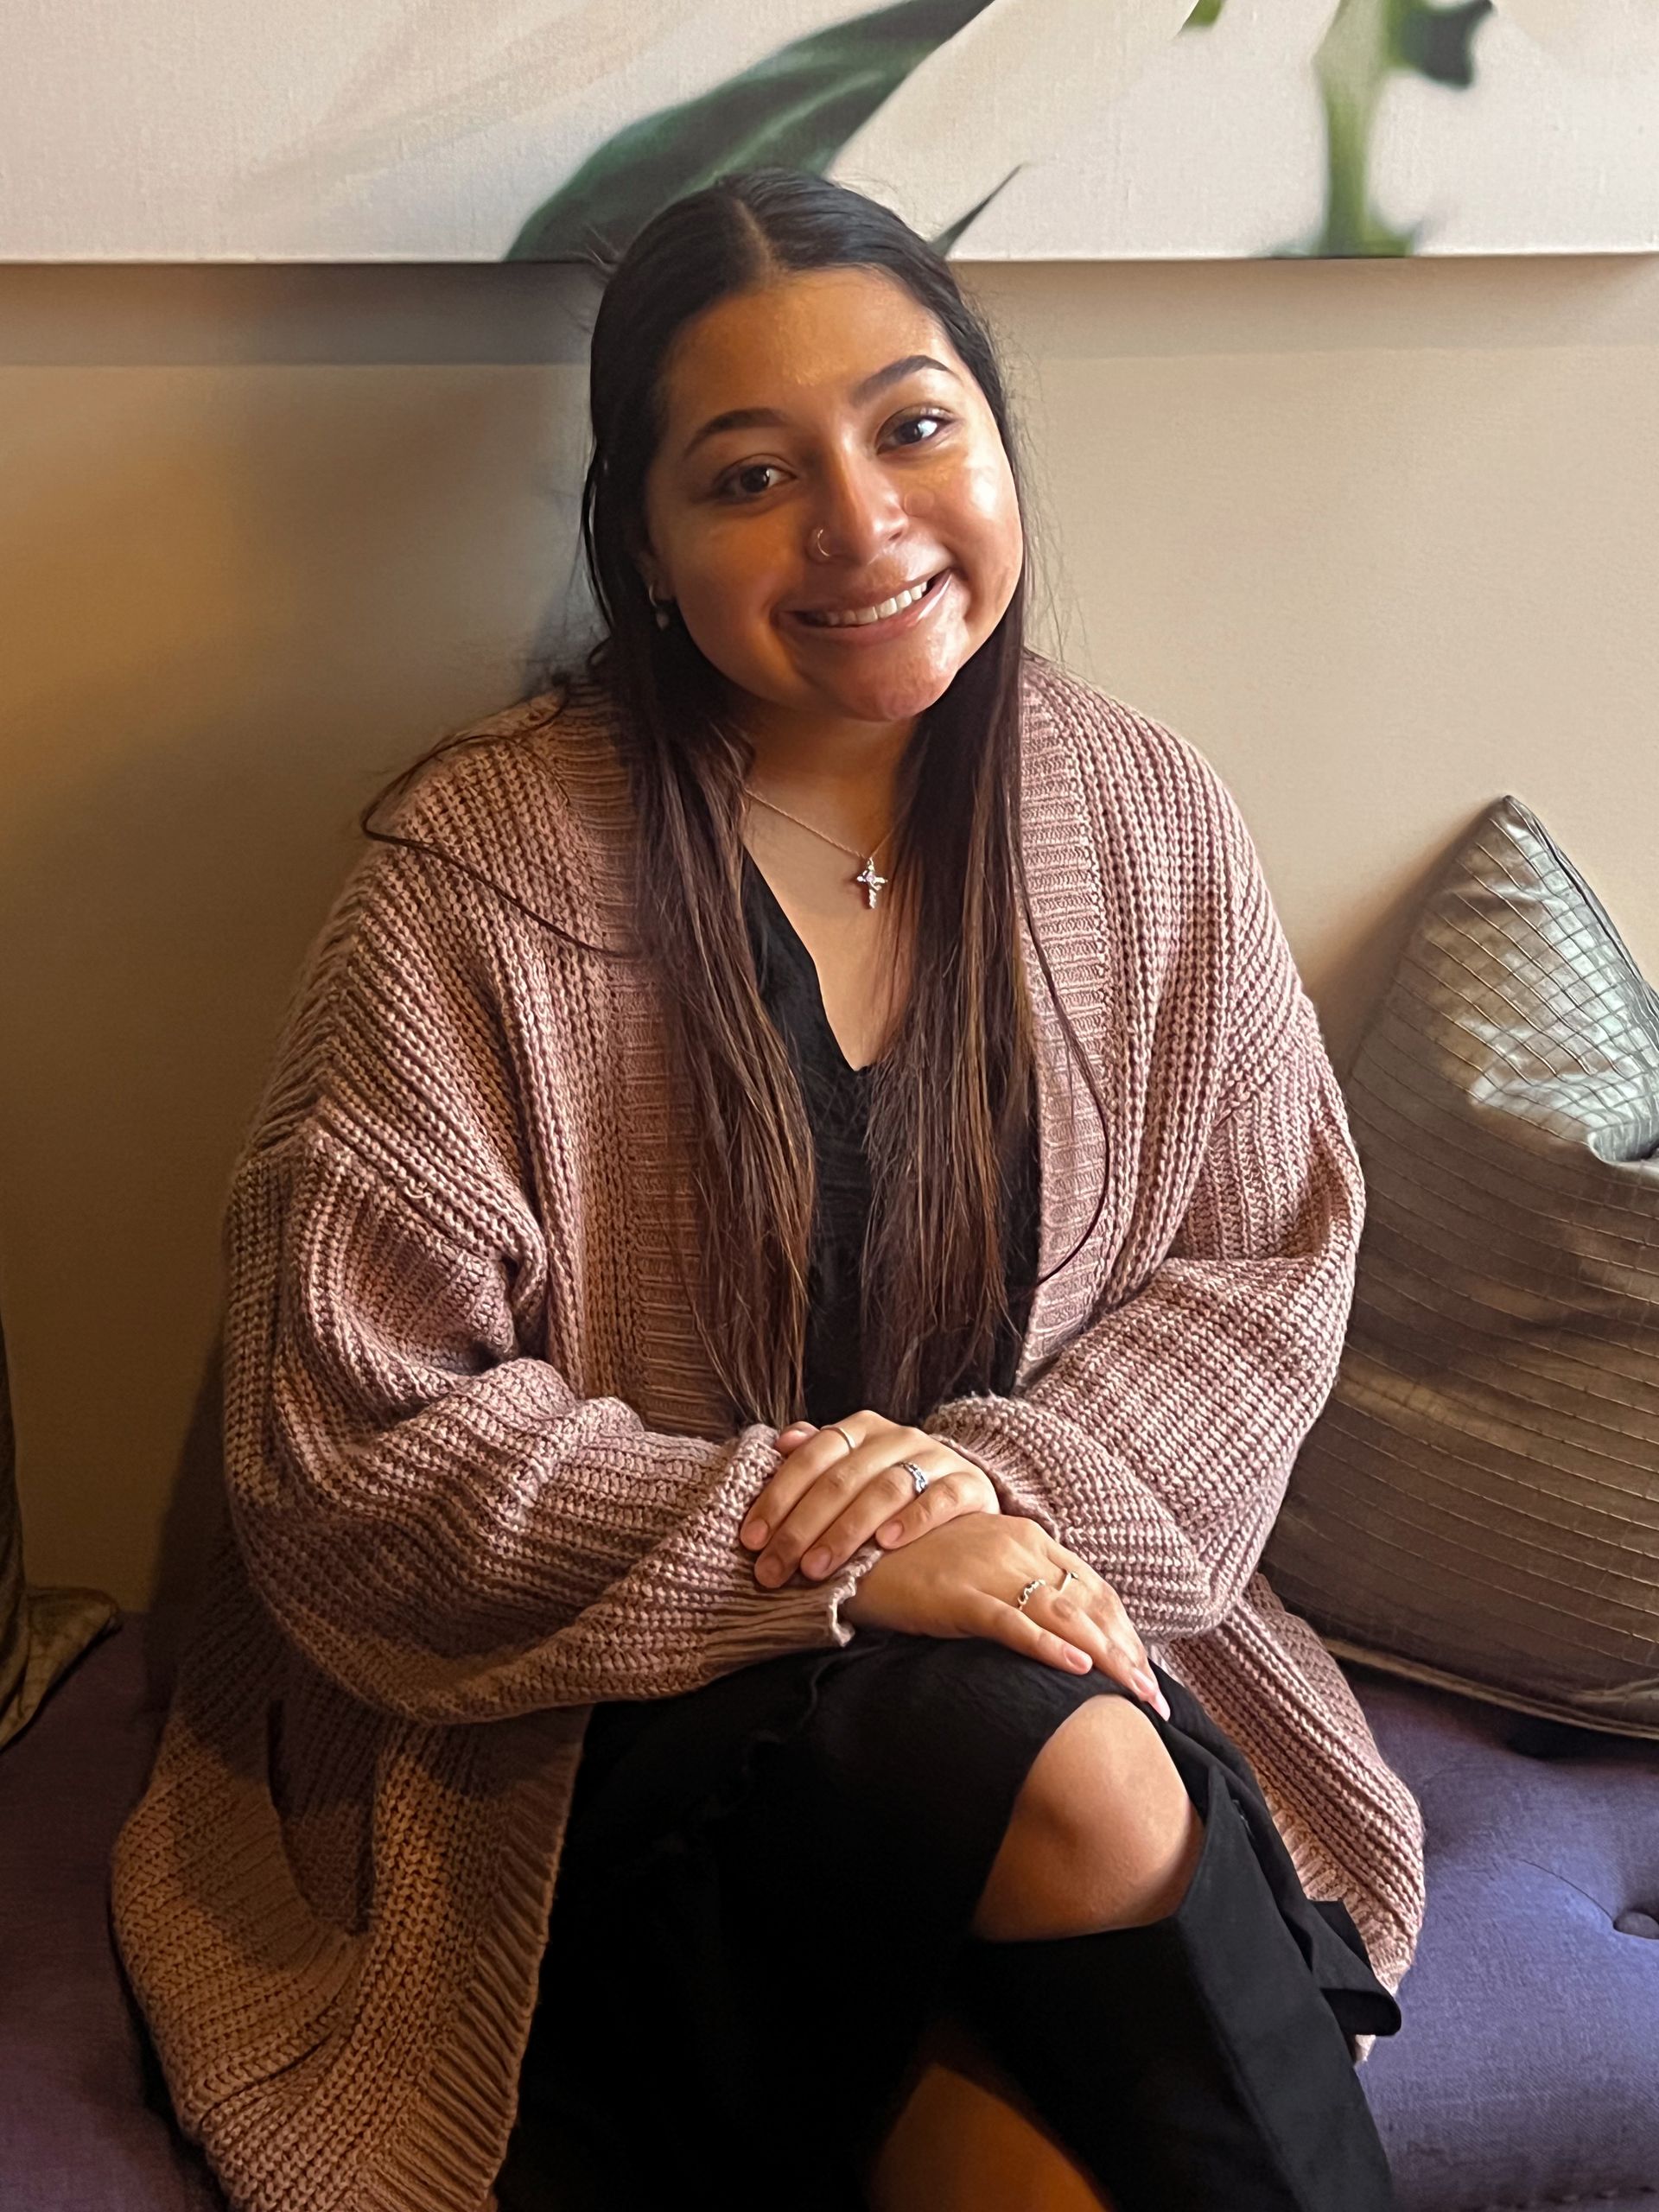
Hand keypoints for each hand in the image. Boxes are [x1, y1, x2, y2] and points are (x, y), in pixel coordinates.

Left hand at [739, 1411, 999, 1589]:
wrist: (967, 1499)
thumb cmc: (892, 1492)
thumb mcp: (853, 1471)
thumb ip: (816, 1458)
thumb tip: (782, 1442)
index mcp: (861, 1429)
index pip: (812, 1457)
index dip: (778, 1497)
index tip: (752, 1540)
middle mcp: (897, 1437)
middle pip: (842, 1479)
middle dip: (802, 1527)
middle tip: (775, 1569)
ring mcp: (936, 1458)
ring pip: (886, 1489)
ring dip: (847, 1530)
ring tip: (817, 1567)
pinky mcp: (968, 1484)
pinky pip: (940, 1498)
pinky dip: (913, 1519)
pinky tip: (887, 1544)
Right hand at [842, 1515, 1170, 1714]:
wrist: (852, 1547)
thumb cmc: (911, 1558)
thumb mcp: (973, 1562)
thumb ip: (1010, 1582)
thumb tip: (1045, 1623)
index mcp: (1024, 1537)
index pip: (1090, 1587)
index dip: (1123, 1630)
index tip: (1146, 1670)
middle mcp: (1017, 1548)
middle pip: (1089, 1605)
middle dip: (1128, 1654)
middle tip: (1157, 1699)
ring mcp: (989, 1571)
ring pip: (1064, 1616)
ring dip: (1107, 1658)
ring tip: (1137, 1695)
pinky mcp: (959, 1595)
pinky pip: (1013, 1623)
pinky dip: (1049, 1647)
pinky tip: (1078, 1670)